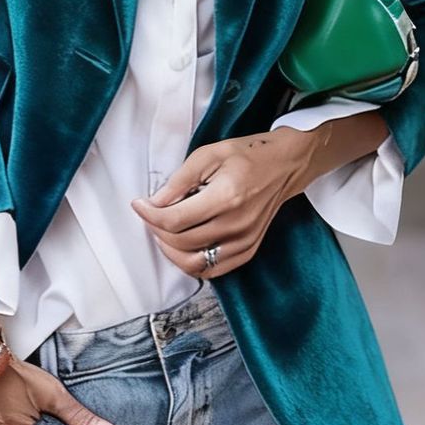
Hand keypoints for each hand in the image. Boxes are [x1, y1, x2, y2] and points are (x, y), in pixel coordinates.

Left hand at [129, 128, 317, 276]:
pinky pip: (212, 271)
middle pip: (181, 243)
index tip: (140, 205)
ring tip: (164, 233)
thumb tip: (156, 202)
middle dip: (157, 230)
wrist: (284, 166)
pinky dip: (191, 264)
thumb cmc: (248, 156)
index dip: (150, 215)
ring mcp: (244, 241)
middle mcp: (236, 224)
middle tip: (152, 215)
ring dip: (171, 251)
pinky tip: (183, 247)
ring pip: (194, 263)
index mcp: (226, 197)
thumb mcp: (209, 154)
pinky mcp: (247, 250)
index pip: (175, 220)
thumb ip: (180, 180)